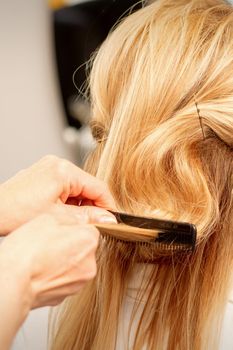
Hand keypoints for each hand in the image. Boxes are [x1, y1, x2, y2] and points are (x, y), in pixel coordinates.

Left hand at [0, 155, 114, 234]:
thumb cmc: (16, 213)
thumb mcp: (59, 217)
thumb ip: (87, 217)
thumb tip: (107, 219)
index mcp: (64, 171)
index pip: (98, 187)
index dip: (108, 205)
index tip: (111, 219)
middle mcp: (57, 164)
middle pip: (87, 186)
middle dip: (91, 206)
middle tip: (91, 223)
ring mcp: (48, 167)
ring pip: (76, 187)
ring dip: (78, 203)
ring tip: (71, 219)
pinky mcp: (42, 173)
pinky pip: (63, 185)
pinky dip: (67, 199)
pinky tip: (60, 212)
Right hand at [0, 204, 114, 308]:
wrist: (14, 280)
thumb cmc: (28, 250)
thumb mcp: (49, 218)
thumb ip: (71, 219)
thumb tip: (77, 222)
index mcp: (89, 241)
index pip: (89, 230)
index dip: (72, 229)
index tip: (59, 232)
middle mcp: (90, 263)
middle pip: (84, 249)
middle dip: (70, 246)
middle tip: (49, 244)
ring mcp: (79, 282)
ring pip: (75, 266)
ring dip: (64, 261)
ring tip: (43, 258)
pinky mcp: (66, 295)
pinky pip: (65, 279)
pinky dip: (56, 275)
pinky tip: (42, 271)